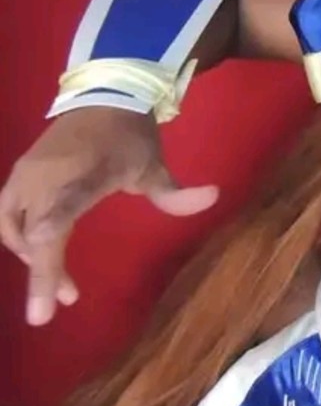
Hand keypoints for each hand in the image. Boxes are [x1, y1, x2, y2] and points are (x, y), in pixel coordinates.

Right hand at [0, 107, 218, 325]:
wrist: (103, 97)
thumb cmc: (130, 137)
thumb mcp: (155, 166)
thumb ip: (176, 193)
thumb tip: (215, 195)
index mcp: (87, 173)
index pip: (66, 205)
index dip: (52, 229)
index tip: (43, 250)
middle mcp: (49, 175)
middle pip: (34, 229)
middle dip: (42, 272)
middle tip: (53, 309)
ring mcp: (28, 174)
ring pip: (13, 228)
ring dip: (33, 260)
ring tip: (61, 289)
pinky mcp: (18, 175)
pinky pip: (8, 217)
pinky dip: (22, 241)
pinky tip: (44, 259)